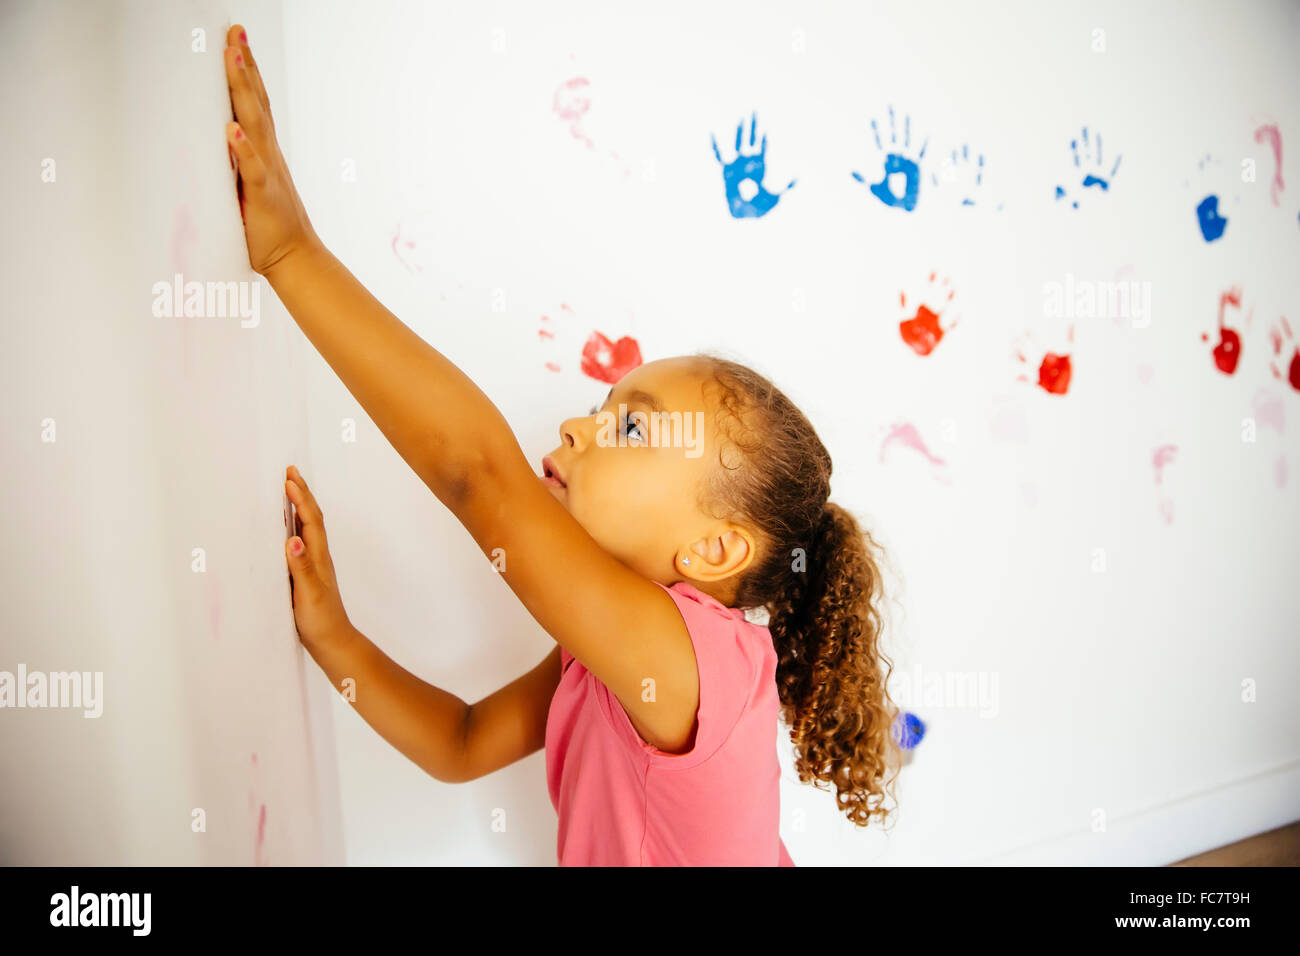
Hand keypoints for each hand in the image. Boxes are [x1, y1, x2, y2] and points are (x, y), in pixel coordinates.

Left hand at [224, 24, 320, 275]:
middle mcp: (268, 154)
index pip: (253, 103)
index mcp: (264, 152)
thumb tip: (214, 142)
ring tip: (232, 59)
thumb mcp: (247, 187)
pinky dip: (243, 149)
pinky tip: (231, 130)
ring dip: (243, 90)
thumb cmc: (269, 227)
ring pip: (254, 124)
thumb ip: (234, 164)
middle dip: (244, 65)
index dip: (245, 70)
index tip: (235, 38)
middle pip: (255, 102)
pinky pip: (252, 168)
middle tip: (234, 31)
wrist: (295, 258)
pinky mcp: (263, 194)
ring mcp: (267, 172)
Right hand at [284, 465, 352, 647]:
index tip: (289, 478)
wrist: (332, 642)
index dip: (301, 498)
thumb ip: (300, 568)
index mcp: (317, 556)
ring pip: (304, 528)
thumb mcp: (308, 593)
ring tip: (286, 490)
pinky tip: (283, 530)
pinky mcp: (304, 575)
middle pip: (309, 518)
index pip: (310, 520)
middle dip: (301, 494)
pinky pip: (297, 543)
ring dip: (296, 507)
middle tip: (289, 472)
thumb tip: (293, 540)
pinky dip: (290, 528)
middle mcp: (316, 556)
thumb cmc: (321, 619)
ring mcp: (311, 565)